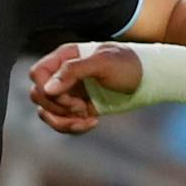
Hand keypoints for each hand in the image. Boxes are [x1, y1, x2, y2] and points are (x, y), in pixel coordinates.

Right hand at [26, 42, 142, 134]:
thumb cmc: (128, 64)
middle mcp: (63, 75)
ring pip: (47, 112)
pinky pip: (62, 123)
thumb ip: (73, 71)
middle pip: (39, 95)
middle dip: (57, 106)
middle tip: (80, 106)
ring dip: (64, 120)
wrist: (148, 78)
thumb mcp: (103, 63)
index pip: (37, 74)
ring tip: (86, 117)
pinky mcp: (78, 109)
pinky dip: (74, 127)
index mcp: (65, 57)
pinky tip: (93, 122)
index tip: (68, 95)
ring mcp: (70, 93)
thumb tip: (48, 88)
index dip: (47, 88)